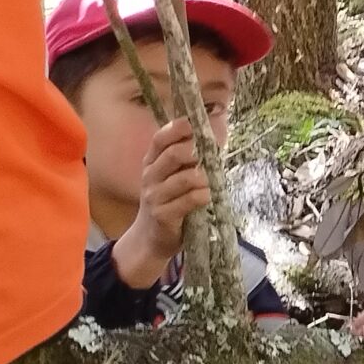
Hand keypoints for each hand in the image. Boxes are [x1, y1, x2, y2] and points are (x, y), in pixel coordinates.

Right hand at [113, 119, 210, 285]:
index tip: (194, 125)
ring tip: (209, 182)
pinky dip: (204, 195)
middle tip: (210, 157)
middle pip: (174, 154)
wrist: (151, 238)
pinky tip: (207, 197)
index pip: (160, 139)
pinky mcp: (163, 215)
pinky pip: (190, 199)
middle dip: (197, 152)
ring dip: (204, 177)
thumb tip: (212, 139)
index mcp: (151, 163)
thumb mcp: (171, 178)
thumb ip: (185, 160)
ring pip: (186, 177)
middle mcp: (150, 176)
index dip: (177, 128)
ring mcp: (155, 196)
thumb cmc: (168, 202)